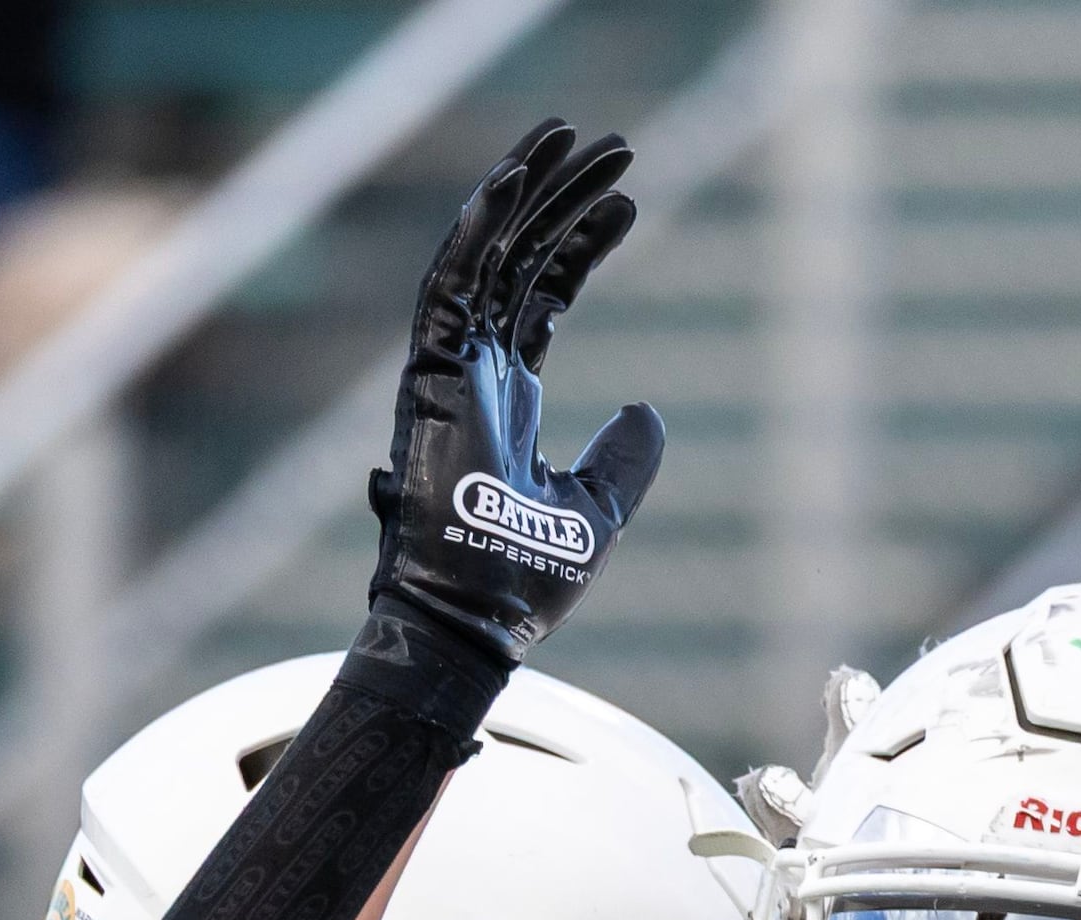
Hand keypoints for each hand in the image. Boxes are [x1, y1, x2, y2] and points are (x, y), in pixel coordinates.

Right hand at [359, 119, 663, 678]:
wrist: (474, 620)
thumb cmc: (522, 581)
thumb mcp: (596, 512)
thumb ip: (623, 460)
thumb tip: (649, 410)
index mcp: (505, 393)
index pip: (542, 293)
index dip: (580, 244)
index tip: (628, 202)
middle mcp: (473, 366)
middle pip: (519, 256)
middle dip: (563, 197)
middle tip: (612, 145)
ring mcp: (449, 364)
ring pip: (488, 251)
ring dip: (529, 189)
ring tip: (574, 138)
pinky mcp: (432, 369)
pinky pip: (453, 279)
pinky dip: (483, 225)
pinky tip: (519, 175)